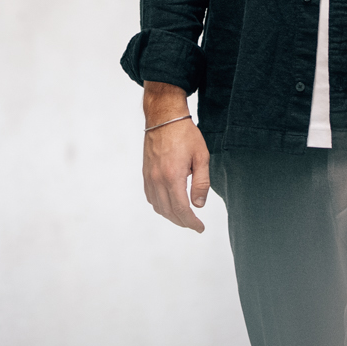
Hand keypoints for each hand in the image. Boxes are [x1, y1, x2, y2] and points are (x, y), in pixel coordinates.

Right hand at [141, 81, 208, 232]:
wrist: (164, 117)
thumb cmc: (185, 134)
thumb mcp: (201, 156)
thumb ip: (201, 183)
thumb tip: (198, 205)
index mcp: (173, 176)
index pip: (181, 209)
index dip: (191, 222)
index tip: (200, 227)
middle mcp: (158, 180)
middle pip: (169, 212)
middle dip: (182, 222)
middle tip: (194, 224)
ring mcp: (149, 177)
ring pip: (158, 207)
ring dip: (171, 216)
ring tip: (184, 217)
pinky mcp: (145, 173)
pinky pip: (150, 197)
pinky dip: (160, 206)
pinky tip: (169, 205)